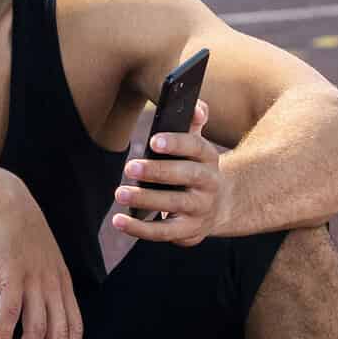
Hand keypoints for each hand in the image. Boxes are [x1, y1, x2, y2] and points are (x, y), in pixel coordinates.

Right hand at [0, 174, 81, 338]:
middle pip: (59, 334)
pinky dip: (5, 335)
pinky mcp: (11, 273)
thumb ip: (45, 284)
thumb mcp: (42, 259)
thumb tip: (41, 312)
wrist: (4, 200)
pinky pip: (10, 311)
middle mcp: (53, 283)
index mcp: (63, 282)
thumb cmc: (19, 232)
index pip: (74, 326)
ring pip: (36, 328)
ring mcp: (34, 278)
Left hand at [112, 97, 223, 247]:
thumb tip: (195, 106)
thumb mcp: (196, 147)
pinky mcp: (189, 231)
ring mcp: (200, 209)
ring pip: (174, 204)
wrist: (218, 206)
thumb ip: (192, 124)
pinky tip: (118, 221)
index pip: (196, 147)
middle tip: (129, 167)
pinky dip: (140, 229)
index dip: (176, 143)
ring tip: (120, 193)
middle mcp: (209, 184)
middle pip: (186, 176)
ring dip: (146, 199)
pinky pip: (163, 232)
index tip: (153, 140)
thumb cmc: (194, 168)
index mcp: (209, 158)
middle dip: (158, 171)